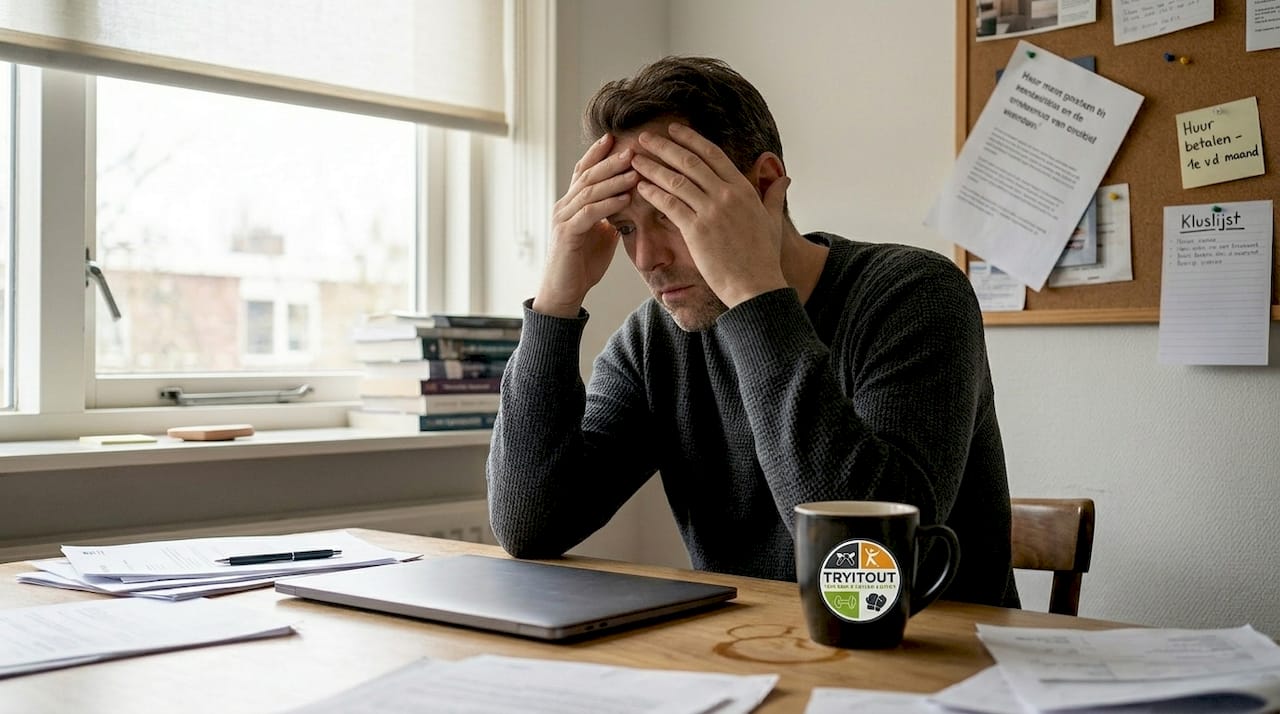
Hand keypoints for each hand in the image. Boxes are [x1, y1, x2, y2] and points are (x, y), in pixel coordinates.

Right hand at [534, 134, 640, 316]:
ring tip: (634, 170)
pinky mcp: (567, 235)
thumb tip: (627, 202)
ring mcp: (563, 219)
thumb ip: (610, 217)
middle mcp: (563, 206)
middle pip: (587, 175)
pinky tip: (624, 198)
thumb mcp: (601, 236)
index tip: (615, 137)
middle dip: (610, 161)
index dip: (597, 154)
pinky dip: (607, 204)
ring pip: (588, 191)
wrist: (563, 293)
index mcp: (571, 204)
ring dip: (613, 180)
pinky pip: (589, 214)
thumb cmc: (582, 266)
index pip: (583, 171)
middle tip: (632, 148)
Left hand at [632, 123, 790, 306]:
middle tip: (644, 137)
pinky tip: (640, 186)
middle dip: (664, 147)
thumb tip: (784, 178)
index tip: (673, 130)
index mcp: (743, 189)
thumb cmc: (763, 257)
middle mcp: (726, 195)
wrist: (755, 285)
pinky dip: (653, 193)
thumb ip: (774, 196)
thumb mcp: (773, 220)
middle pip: (690, 161)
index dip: (690, 139)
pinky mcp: (696, 230)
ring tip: (634, 159)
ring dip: (652, 167)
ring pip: (676, 180)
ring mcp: (711, 211)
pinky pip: (670, 205)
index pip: (713, 154)